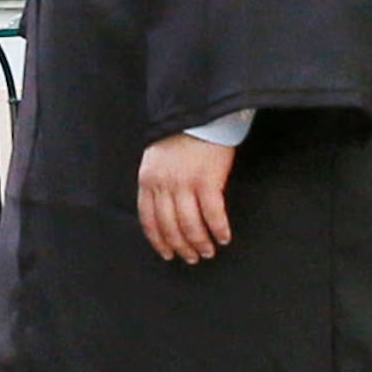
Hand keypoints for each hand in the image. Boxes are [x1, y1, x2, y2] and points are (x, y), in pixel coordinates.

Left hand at [136, 134, 233, 262]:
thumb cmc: (181, 134)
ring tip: (208, 251)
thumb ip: (157, 182)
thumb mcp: (157, 158)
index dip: (159, 241)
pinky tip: (224, 237)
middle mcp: (164, 185)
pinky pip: (213, 214)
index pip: (149, 220)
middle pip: (170, 227)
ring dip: (200, 243)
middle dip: (181, 247)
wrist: (200, 114)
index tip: (168, 254)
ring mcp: (185, 184)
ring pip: (190, 225)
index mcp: (148, 181)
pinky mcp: (208, 181)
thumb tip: (165, 209)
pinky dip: (218, 229)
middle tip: (192, 258)